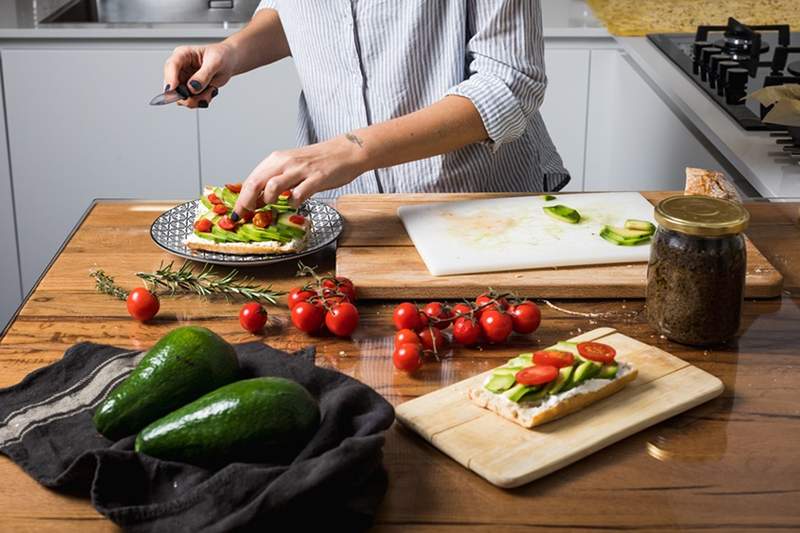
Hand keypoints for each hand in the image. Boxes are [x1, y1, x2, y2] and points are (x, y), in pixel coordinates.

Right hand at [163, 43, 236, 108]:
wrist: (228, 62)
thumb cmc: (221, 56)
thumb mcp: (216, 63)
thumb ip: (204, 75)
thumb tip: (192, 88)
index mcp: (182, 54)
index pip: (171, 66)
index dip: (170, 79)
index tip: (173, 90)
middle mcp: (180, 68)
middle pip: (172, 86)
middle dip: (187, 95)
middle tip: (202, 96)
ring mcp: (183, 80)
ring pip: (182, 98)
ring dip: (198, 99)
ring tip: (211, 90)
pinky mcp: (189, 90)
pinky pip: (191, 101)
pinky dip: (202, 100)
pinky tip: (210, 91)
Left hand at [233, 135, 368, 215]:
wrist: (346, 150)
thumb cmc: (319, 161)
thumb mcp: (293, 166)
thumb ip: (276, 179)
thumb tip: (259, 198)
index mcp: (277, 159)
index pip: (251, 179)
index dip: (240, 198)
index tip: (236, 213)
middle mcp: (285, 162)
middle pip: (256, 183)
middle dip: (246, 203)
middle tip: (244, 216)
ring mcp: (301, 170)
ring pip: (273, 186)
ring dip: (269, 200)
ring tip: (273, 206)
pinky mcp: (316, 178)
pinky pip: (299, 194)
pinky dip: (294, 203)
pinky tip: (296, 203)